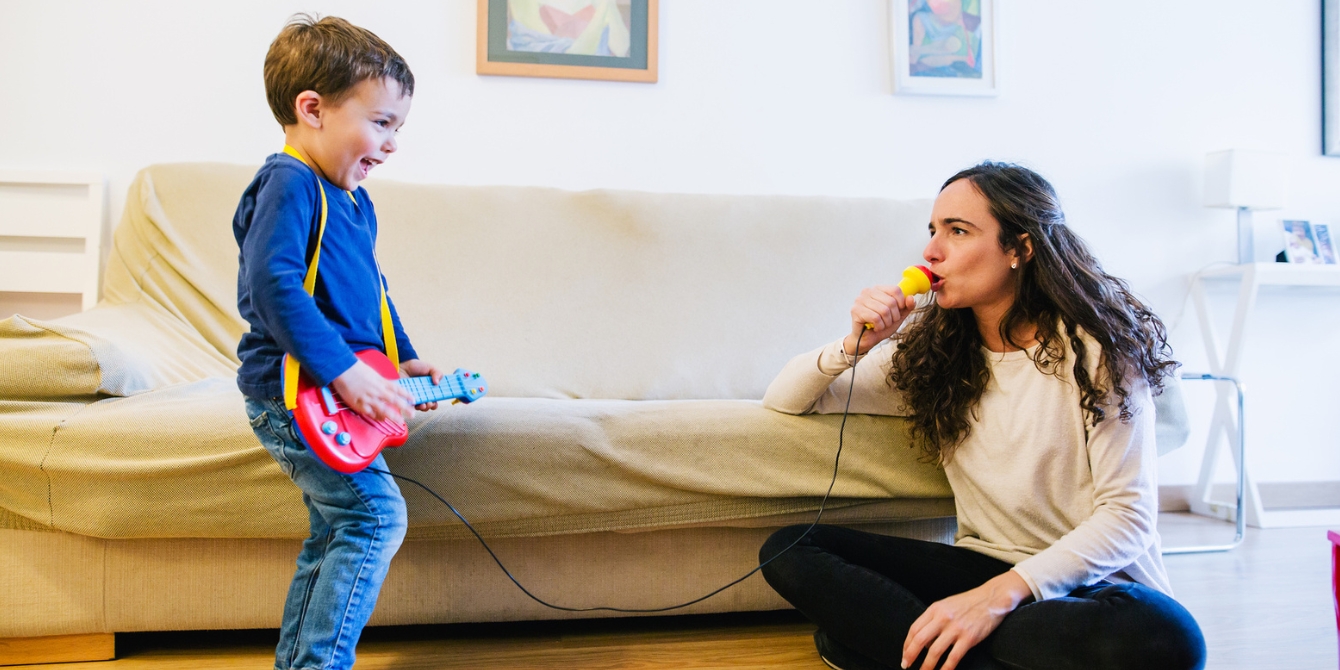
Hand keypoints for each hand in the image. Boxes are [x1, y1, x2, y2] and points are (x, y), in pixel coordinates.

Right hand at [330, 360, 414, 421]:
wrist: (343, 369)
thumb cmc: (356, 368)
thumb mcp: (373, 373)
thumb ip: (380, 381)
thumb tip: (386, 385)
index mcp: (381, 381)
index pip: (398, 389)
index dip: (407, 395)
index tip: (413, 399)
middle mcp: (377, 390)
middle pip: (394, 401)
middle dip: (405, 408)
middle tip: (412, 414)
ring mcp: (368, 398)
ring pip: (383, 409)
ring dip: (392, 416)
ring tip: (399, 421)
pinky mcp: (359, 404)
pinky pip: (369, 413)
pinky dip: (375, 416)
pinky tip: (380, 419)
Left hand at [399, 358, 444, 410]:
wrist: (403, 366)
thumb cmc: (416, 367)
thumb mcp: (430, 368)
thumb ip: (437, 373)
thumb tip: (437, 383)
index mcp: (431, 389)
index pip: (436, 398)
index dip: (438, 400)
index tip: (439, 398)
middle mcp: (424, 394)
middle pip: (430, 405)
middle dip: (431, 405)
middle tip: (430, 402)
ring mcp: (415, 397)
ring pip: (421, 407)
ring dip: (424, 408)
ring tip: (424, 405)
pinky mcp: (407, 399)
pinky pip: (411, 406)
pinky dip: (415, 406)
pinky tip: (417, 404)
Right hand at [844, 285, 917, 356]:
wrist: (867, 339)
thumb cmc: (881, 325)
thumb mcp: (898, 316)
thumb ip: (907, 307)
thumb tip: (911, 298)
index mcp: (878, 289)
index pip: (895, 290)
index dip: (901, 302)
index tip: (898, 311)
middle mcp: (868, 292)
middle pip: (891, 302)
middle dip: (894, 316)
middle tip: (888, 322)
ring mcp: (860, 300)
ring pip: (884, 311)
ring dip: (886, 322)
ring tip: (881, 325)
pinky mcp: (856, 310)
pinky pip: (875, 318)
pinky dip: (879, 326)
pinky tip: (875, 327)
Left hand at [902, 571, 1030, 669]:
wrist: (992, 598)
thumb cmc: (969, 603)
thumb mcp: (946, 605)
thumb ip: (934, 619)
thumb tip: (925, 642)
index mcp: (935, 609)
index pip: (914, 629)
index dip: (907, 644)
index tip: (905, 654)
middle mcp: (943, 618)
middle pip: (920, 640)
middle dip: (910, 655)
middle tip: (906, 665)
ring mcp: (956, 628)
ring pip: (935, 651)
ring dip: (927, 666)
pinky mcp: (969, 638)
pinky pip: (953, 657)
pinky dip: (946, 668)